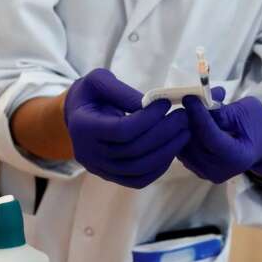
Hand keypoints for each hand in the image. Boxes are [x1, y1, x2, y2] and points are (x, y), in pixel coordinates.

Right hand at [63, 68, 188, 188]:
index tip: (165, 103)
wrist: (77, 115)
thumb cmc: (91, 94)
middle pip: (133, 150)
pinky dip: (159, 167)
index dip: (148, 118)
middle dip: (163, 133)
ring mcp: (99, 168)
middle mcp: (89, 153)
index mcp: (83, 127)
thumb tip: (149, 104)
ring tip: (184, 132)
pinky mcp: (110, 176)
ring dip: (166, 151)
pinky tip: (172, 149)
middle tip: (183, 117)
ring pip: (138, 168)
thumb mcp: (100, 81)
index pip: (121, 130)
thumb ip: (122, 91)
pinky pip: (138, 180)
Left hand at [177, 89, 261, 183]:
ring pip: (185, 146)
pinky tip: (193, 121)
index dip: (199, 116)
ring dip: (186, 125)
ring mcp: (207, 173)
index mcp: (237, 157)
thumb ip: (223, 111)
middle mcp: (220, 171)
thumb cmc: (257, 126)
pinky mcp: (198, 170)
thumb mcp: (246, 112)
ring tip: (195, 109)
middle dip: (190, 118)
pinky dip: (185, 134)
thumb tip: (199, 103)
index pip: (211, 137)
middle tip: (192, 98)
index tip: (190, 98)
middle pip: (195, 143)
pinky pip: (184, 150)